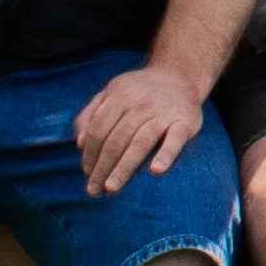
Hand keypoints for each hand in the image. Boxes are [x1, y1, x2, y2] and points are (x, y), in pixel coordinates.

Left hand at [75, 59, 208, 191]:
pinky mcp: (185, 121)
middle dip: (103, 166)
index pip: (99, 129)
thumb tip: (80, 143)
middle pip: (116, 139)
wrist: (179, 75)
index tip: (87, 173)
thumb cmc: (138, 92)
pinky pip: (175, 139)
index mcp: (119, 95)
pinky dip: (166, 154)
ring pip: (140, 142)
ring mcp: (163, 112)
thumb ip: (90, 115)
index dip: (90, 153)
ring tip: (111, 188)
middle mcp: (141, 102)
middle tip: (94, 190)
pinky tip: (156, 170)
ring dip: (124, 167)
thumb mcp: (110, 93)